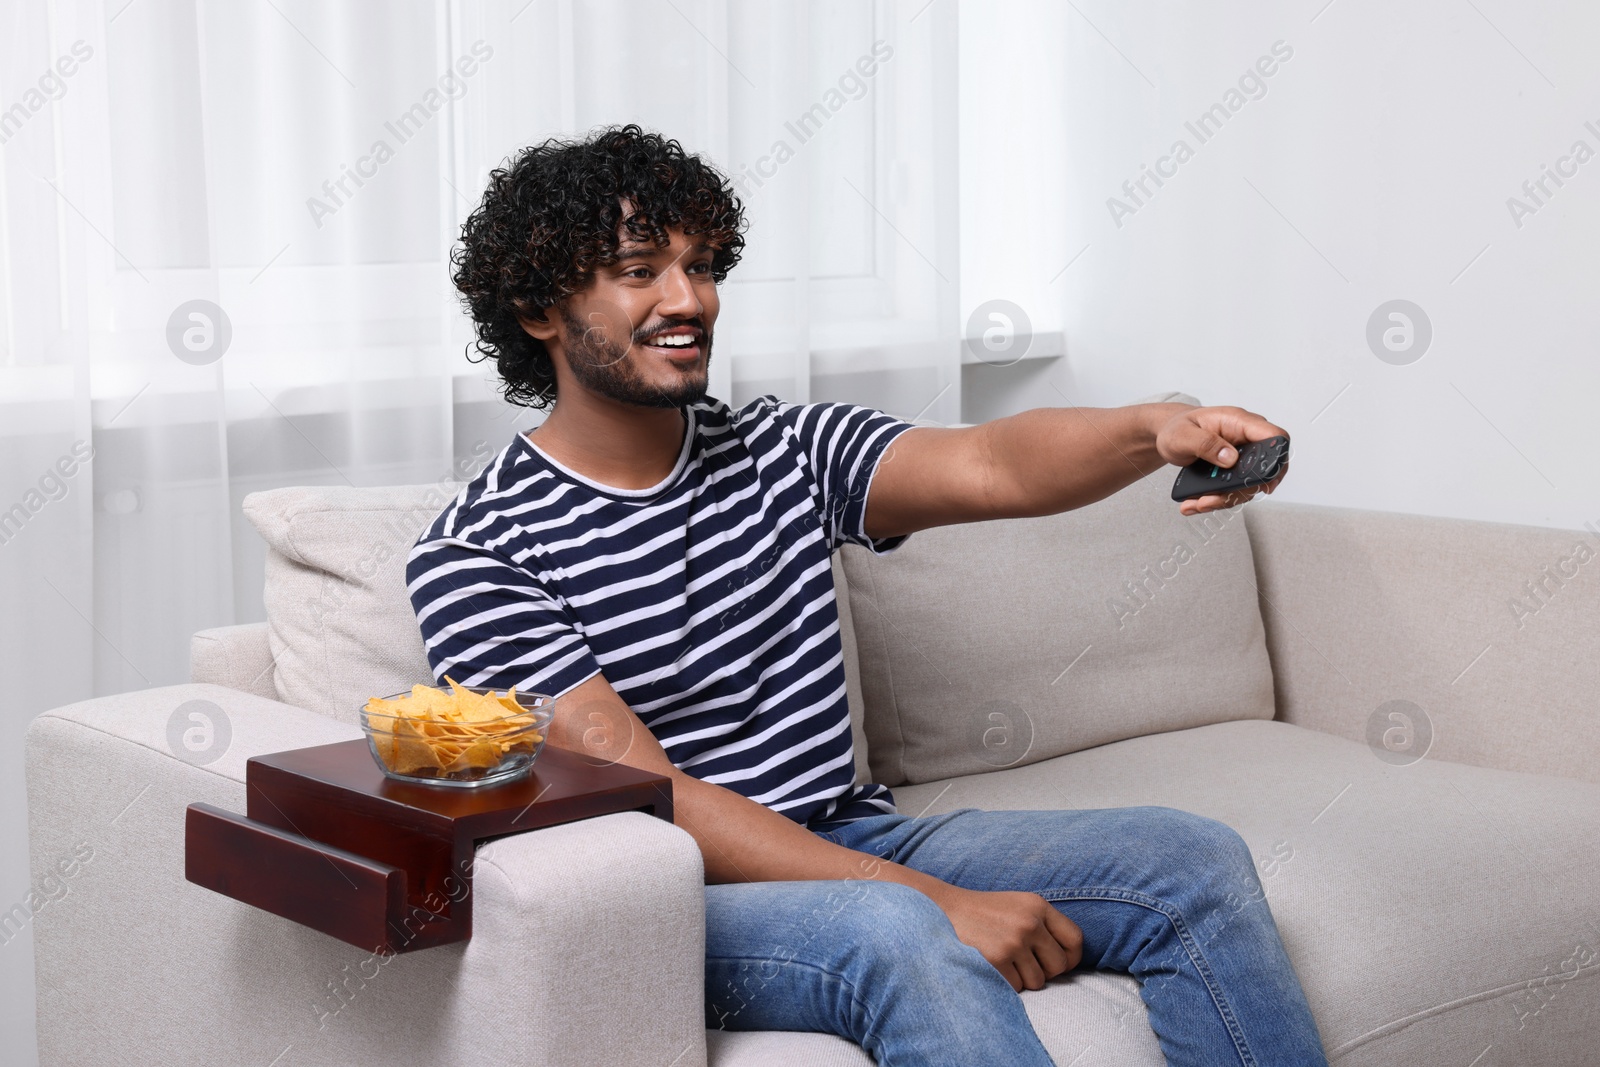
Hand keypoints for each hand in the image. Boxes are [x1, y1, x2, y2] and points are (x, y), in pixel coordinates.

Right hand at [929, 884, 1082, 991]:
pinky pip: (1016, 987)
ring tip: (1004, 961)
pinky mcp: (997, 959)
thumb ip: (1044, 924)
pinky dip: (1005, 983)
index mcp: (1037, 905)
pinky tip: (991, 966)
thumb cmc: (983, 913)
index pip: (1075, 939)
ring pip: (1038, 981)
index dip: (1071, 957)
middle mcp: (1029, 922)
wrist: (942, 909)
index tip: (1060, 964)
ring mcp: (1013, 941)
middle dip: (1045, 972)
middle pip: (1059, 965)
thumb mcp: (1017, 906)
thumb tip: (1069, 961)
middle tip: (1025, 964)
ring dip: (1023, 979)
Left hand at [1154, 404, 1289, 515]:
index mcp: (1239, 423)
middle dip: (1239, 490)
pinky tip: (1195, 503)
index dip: (1278, 460)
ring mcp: (1241, 458)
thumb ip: (1206, 443)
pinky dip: (1215, 500)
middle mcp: (1246, 441)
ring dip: (1223, 499)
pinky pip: (1233, 490)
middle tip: (1211, 500)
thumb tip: (1230, 458)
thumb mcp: (1183, 435)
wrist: (1170, 436)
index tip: (1267, 483)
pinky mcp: (1233, 472)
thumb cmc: (1177, 428)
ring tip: (1196, 504)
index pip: (1275, 437)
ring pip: (1247, 486)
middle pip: (1262, 470)